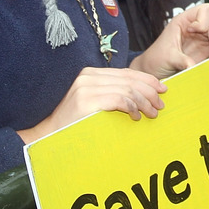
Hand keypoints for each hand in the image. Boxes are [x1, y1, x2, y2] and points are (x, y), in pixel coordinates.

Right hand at [17, 67, 167, 143]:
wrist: (47, 135)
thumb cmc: (74, 123)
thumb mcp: (94, 103)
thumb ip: (112, 94)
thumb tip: (142, 94)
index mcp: (90, 74)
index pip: (126, 73)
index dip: (147, 80)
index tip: (162, 89)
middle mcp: (88, 77)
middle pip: (129, 80)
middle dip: (149, 92)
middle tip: (160, 105)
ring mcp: (86, 88)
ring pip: (127, 89)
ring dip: (144, 102)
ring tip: (152, 113)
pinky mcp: (86, 101)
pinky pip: (119, 100)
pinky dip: (132, 107)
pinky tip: (136, 116)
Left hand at [134, 3, 208, 77]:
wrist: (156, 71)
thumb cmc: (157, 59)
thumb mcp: (167, 58)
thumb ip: (180, 60)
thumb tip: (194, 66)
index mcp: (185, 21)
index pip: (205, 10)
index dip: (205, 22)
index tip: (195, 33)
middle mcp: (198, 27)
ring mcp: (206, 39)